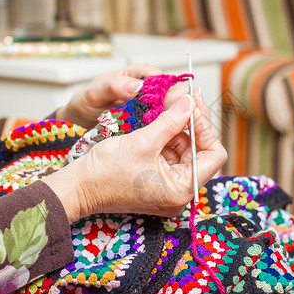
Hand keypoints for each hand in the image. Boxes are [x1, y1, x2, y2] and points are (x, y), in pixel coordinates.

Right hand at [44, 89, 226, 222]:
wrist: (78, 188)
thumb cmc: (105, 172)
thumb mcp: (143, 141)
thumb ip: (172, 120)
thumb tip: (190, 102)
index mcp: (182, 189)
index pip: (214, 155)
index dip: (206, 127)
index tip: (194, 105)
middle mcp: (180, 193)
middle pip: (202, 152)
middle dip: (194, 125)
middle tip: (185, 99)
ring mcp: (169, 189)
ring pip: (187, 153)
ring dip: (180, 129)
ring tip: (171, 107)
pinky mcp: (159, 183)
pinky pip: (172, 157)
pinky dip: (169, 138)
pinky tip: (162, 121)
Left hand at [56, 63, 190, 127]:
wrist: (77, 125)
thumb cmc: (85, 103)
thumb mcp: (93, 93)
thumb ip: (113, 87)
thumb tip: (136, 86)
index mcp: (135, 76)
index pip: (156, 76)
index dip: (165, 85)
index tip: (166, 96)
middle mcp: (145, 91)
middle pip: (169, 93)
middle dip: (175, 103)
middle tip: (178, 114)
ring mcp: (147, 110)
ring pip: (168, 111)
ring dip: (173, 119)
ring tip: (176, 129)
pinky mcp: (147, 126)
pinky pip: (160, 127)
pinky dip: (164, 132)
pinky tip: (167, 139)